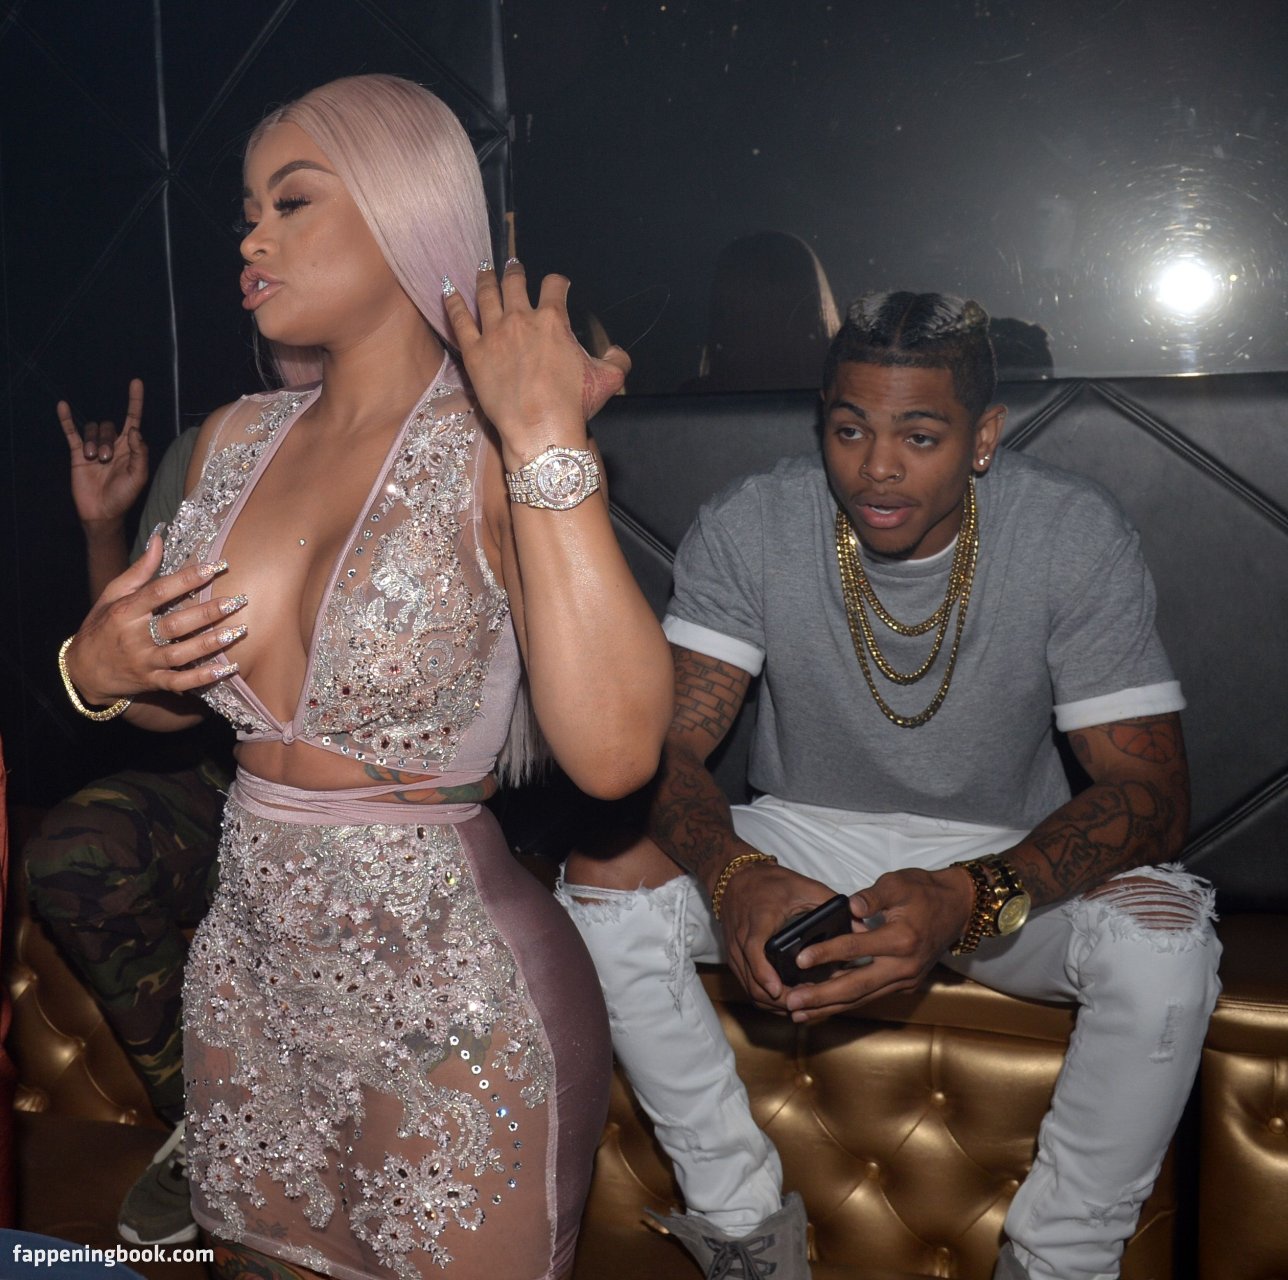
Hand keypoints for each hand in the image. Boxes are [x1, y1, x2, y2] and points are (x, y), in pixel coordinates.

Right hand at [59, 379, 148, 525]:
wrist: (102, 512)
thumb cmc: (124, 496)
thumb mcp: (139, 476)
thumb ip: (140, 452)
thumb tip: (135, 430)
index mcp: (130, 448)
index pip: (133, 419)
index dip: (135, 401)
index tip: (136, 382)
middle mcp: (113, 444)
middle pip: (110, 426)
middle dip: (107, 440)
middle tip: (106, 460)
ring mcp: (94, 448)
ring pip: (93, 429)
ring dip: (93, 443)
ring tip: (94, 460)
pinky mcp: (77, 453)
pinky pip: (71, 432)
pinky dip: (67, 419)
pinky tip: (63, 406)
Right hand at [63, 531, 248, 704]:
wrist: (82, 671)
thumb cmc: (101, 626)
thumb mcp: (112, 595)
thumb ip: (138, 570)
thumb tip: (158, 540)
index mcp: (125, 612)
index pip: (158, 592)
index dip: (187, 579)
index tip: (215, 568)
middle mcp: (134, 637)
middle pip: (174, 624)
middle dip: (207, 613)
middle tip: (238, 601)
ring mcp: (144, 662)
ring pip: (180, 654)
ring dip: (210, 644)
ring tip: (238, 631)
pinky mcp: (151, 681)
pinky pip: (179, 682)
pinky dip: (202, 678)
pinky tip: (227, 669)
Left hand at [443, 261, 629, 458]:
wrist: (541, 427)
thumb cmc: (574, 403)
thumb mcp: (608, 379)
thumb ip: (616, 359)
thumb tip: (616, 351)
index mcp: (553, 320)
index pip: (554, 286)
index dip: (557, 282)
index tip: (557, 284)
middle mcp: (521, 319)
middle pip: (514, 283)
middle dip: (515, 271)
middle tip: (512, 266)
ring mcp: (494, 334)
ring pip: (486, 295)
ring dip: (485, 278)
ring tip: (483, 269)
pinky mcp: (474, 353)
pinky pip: (459, 320)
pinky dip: (453, 302)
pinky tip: (448, 290)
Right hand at [718, 860, 844, 1010]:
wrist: (736, 877)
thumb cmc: (770, 882)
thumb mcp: (803, 886)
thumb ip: (830, 904)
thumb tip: (860, 927)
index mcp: (759, 919)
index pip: (754, 950)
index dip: (764, 972)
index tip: (778, 989)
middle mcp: (742, 938)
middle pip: (752, 979)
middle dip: (777, 998)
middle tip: (805, 1004)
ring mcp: (734, 951)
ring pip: (749, 988)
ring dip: (772, 1002)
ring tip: (802, 1005)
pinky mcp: (734, 958)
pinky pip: (747, 985)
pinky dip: (765, 997)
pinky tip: (786, 1000)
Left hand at [781, 866, 974, 1024]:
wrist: (959, 907)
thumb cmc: (925, 891)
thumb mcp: (898, 883)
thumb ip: (872, 896)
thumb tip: (850, 906)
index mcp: (901, 939)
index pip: (856, 948)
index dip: (826, 953)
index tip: (800, 959)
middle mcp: (903, 966)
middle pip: (856, 986)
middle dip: (821, 997)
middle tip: (791, 1003)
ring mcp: (905, 979)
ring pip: (862, 998)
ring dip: (829, 1007)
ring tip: (799, 1013)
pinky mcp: (904, 984)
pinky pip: (870, 996)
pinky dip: (846, 1002)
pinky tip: (823, 1005)